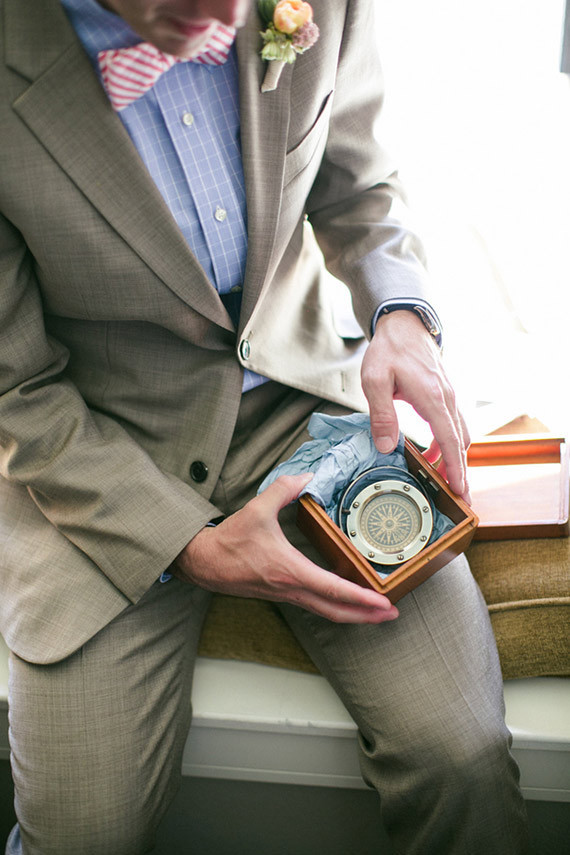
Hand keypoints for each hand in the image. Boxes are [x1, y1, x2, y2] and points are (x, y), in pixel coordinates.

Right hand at [173, 473, 398, 623]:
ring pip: (327, 612)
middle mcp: (292, 588)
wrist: (205, 563)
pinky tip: (346, 601)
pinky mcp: (283, 594)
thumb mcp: (257, 509)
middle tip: (391, 613)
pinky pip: (316, 606)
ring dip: (354, 615)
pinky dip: (336, 607)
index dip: (360, 598)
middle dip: (366, 616)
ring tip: (377, 612)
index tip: (382, 602)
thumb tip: (307, 476)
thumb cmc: (230, 541)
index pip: (332, 589)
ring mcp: (288, 595)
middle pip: (336, 612)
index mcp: (290, 570)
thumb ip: (283, 489)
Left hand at [361, 310, 470, 500]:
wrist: (403, 325)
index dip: (456, 468)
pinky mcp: (444, 395)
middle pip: (460, 442)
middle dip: (460, 471)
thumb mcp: (375, 380)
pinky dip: (447, 443)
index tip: (461, 491)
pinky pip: (452, 424)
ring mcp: (448, 396)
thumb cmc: (388, 350)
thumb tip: (386, 447)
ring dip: (453, 458)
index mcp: (432, 397)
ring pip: (459, 434)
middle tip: (457, 497)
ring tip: (441, 480)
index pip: (449, 440)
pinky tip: (431, 453)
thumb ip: (381, 414)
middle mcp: (446, 398)